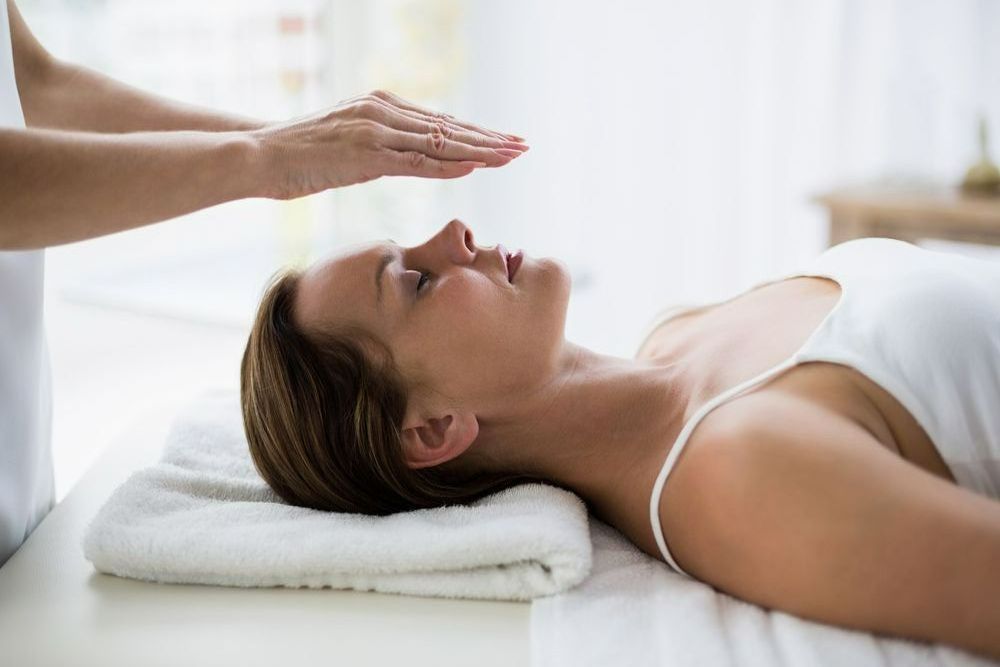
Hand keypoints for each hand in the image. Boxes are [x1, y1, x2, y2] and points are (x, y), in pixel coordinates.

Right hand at [249, 89, 527, 199]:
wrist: (260, 155)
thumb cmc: (301, 156)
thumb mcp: (349, 148)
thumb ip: (382, 148)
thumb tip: (409, 157)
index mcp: (381, 108)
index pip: (440, 122)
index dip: (476, 134)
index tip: (505, 141)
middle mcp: (384, 112)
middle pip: (448, 127)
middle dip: (490, 138)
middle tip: (524, 145)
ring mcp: (376, 132)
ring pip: (440, 142)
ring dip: (481, 150)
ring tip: (513, 155)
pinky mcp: (366, 154)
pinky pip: (416, 161)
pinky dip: (449, 165)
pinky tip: (476, 166)